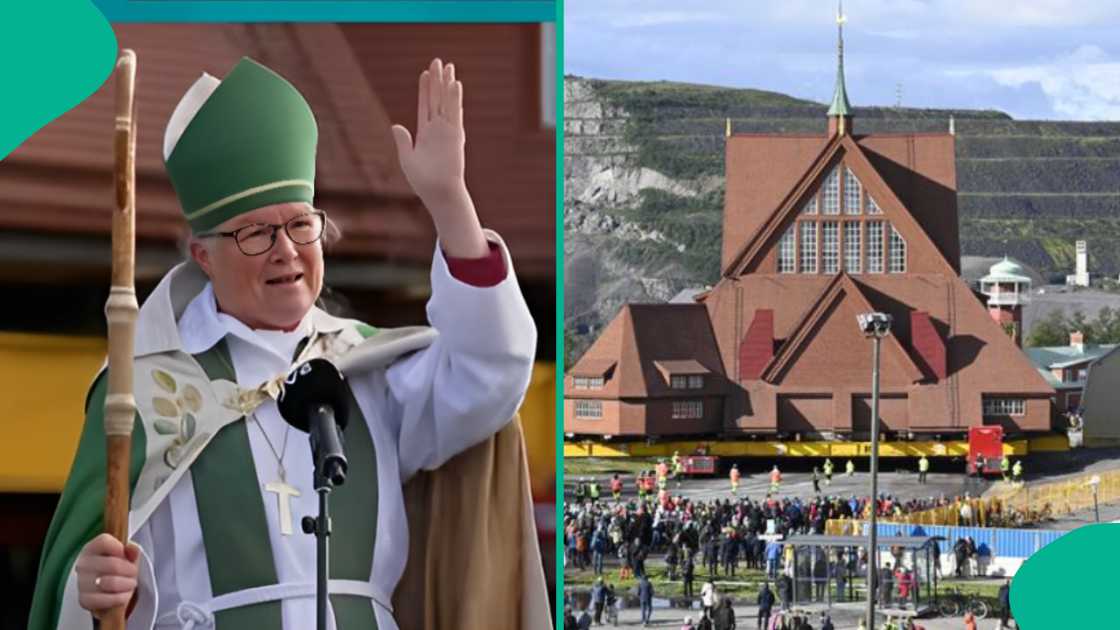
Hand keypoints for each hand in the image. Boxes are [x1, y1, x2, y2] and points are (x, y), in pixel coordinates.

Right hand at [75, 533, 138, 616]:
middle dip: (130, 571)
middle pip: (113, 565)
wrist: (104, 590)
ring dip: (127, 584)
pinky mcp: (84, 600)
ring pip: (111, 583)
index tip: (126, 556)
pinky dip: (121, 598)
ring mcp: (81, 583)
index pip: (104, 542)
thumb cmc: (116, 568)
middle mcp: (83, 564)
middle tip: (134, 573)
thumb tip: (131, 548)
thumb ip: (131, 550)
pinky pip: (107, 600)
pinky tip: (124, 595)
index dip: (120, 548)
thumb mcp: (126, 556)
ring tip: (131, 584)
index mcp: (91, 548)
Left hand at [391, 58, 465, 210]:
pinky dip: (454, 99)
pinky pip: (454, 113)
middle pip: (437, 98)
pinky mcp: (455, 135)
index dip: (425, 89)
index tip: (425, 73)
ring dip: (447, 84)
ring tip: (448, 67)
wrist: (438, 192)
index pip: (425, 105)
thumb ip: (403, 141)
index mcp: (425, 133)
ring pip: (447, 102)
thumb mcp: (408, 159)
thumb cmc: (423, 181)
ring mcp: (447, 130)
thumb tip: (395, 125)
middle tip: (438, 61)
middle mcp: (437, 128)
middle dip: (437, 80)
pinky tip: (455, 85)